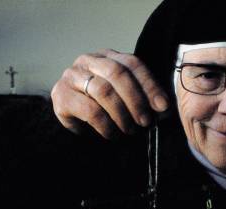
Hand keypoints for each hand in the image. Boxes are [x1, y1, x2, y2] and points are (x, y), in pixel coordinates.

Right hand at [51, 48, 168, 138]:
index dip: (150, 85)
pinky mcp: (61, 95)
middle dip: (136, 100)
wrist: (76, 121)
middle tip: (146, 122)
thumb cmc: (107, 108)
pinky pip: (90, 110)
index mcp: (109, 56)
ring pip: (103, 91)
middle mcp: (88, 60)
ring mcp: (72, 76)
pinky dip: (106, 126)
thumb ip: (145, 99)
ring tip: (130, 131)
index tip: (163, 106)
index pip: (132, 63)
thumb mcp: (128, 99)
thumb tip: (165, 108)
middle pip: (117, 73)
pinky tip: (113, 135)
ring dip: (122, 115)